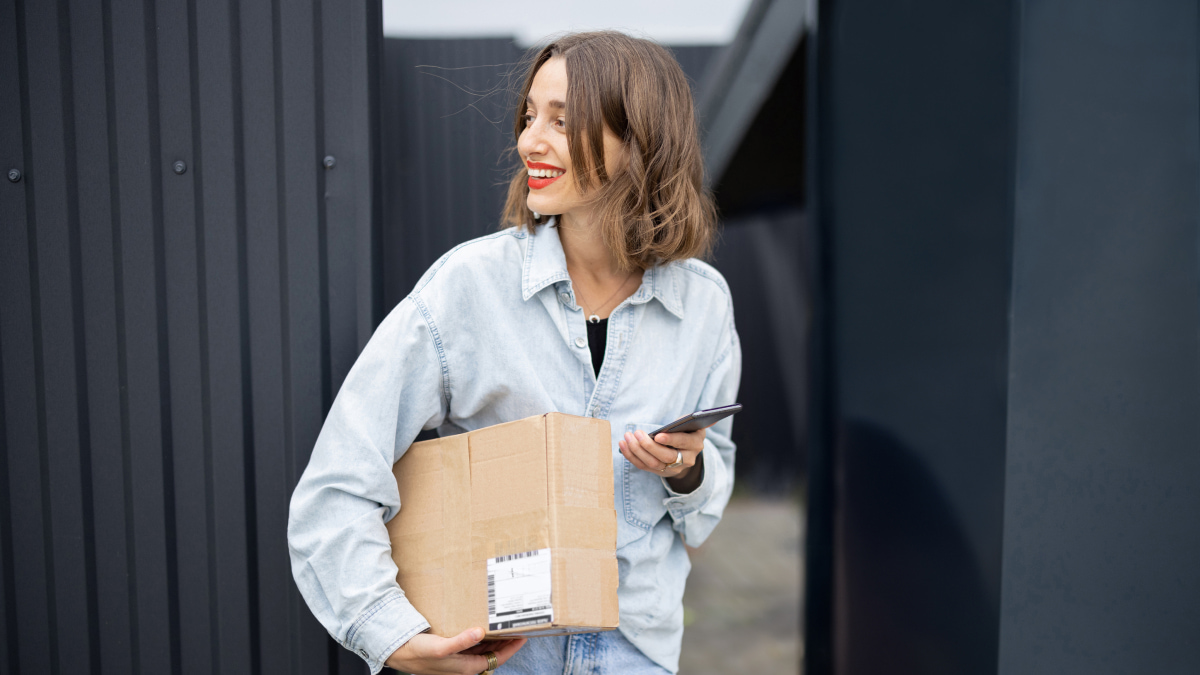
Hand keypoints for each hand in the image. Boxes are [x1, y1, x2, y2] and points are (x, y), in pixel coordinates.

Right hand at [384, 627, 525, 674]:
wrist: (399, 653)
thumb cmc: (419, 653)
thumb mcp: (441, 648)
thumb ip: (461, 641)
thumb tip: (480, 632)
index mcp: (467, 668)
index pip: (497, 659)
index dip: (511, 648)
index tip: (523, 636)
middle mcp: (465, 666)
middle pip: (492, 655)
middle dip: (505, 643)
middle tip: (517, 627)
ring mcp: (459, 659)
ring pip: (483, 650)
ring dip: (494, 640)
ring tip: (504, 626)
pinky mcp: (452, 652)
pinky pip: (472, 645)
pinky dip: (481, 637)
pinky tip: (481, 628)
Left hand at [619, 427, 705, 491]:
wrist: (687, 450)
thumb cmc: (685, 430)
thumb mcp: (689, 424)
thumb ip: (685, 421)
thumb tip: (685, 421)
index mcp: (696, 443)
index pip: (683, 442)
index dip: (671, 439)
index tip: (658, 435)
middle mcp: (687, 459)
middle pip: (666, 456)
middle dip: (649, 445)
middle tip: (636, 433)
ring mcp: (674, 468)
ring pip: (653, 463)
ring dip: (637, 451)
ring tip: (627, 438)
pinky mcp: (661, 472)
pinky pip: (644, 466)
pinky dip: (632, 456)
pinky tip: (623, 445)